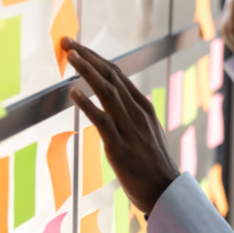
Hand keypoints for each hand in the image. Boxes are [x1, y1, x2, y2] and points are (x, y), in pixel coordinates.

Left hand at [62, 37, 179, 214]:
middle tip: (67, 42)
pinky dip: (87, 104)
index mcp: (144, 106)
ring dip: (87, 71)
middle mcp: (138, 112)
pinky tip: (73, 92)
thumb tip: (119, 102)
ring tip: (71, 57)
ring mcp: (130, 128)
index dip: (97, 57)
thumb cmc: (154, 164)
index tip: (79, 46)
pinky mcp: (120, 146)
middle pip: (111, 76)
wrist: (166, 190)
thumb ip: (133, 115)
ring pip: (107, 92)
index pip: (118, 74)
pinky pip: (102, 120)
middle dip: (88, 56)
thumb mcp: (147, 132)